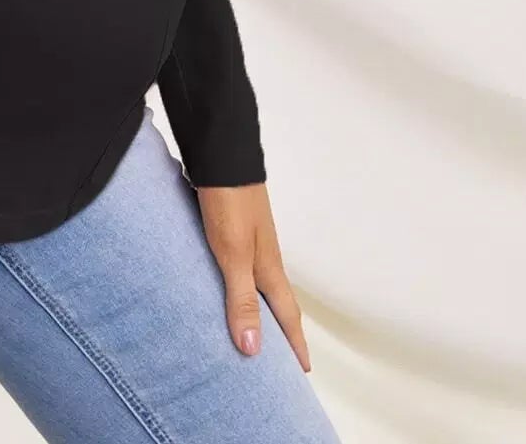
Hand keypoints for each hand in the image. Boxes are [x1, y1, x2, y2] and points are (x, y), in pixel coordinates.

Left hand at [195, 182, 311, 372]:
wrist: (220, 155)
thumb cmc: (228, 203)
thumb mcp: (233, 255)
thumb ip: (241, 299)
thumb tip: (253, 350)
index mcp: (268, 268)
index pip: (286, 315)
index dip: (295, 344)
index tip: (305, 371)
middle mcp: (263, 255)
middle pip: (277, 300)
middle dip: (282, 329)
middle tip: (285, 359)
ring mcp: (249, 238)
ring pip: (259, 283)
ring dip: (261, 306)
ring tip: (255, 327)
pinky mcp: (232, 225)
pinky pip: (241, 266)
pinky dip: (240, 285)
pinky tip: (224, 283)